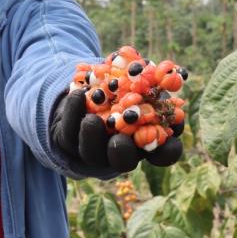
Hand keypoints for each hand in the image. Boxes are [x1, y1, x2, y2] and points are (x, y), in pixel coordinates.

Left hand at [50, 89, 182, 173]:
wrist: (89, 86)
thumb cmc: (127, 83)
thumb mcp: (144, 81)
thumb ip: (156, 83)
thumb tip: (168, 75)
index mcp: (148, 140)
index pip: (164, 153)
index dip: (167, 150)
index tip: (165, 140)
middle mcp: (121, 151)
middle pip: (124, 161)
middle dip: (122, 153)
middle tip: (120, 140)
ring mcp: (93, 149)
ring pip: (91, 153)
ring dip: (92, 137)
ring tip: (91, 119)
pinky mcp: (68, 140)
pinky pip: (68, 133)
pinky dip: (73, 113)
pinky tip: (77, 95)